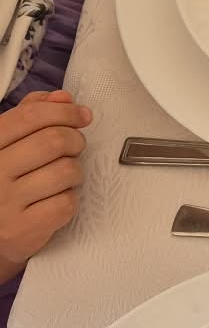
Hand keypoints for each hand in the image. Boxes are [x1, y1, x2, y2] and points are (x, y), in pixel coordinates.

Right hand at [0, 92, 91, 275]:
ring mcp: (6, 204)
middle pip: (53, 141)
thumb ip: (29, 116)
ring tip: (65, 176)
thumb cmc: (3, 183)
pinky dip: (70, 198)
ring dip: (75, 171)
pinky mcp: (23, 230)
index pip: (29, 117)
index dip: (63, 111)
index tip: (82, 114)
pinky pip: (66, 203)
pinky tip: (57, 199)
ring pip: (65, 171)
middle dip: (76, 140)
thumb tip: (63, 97)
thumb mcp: (6, 145)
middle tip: (76, 146)